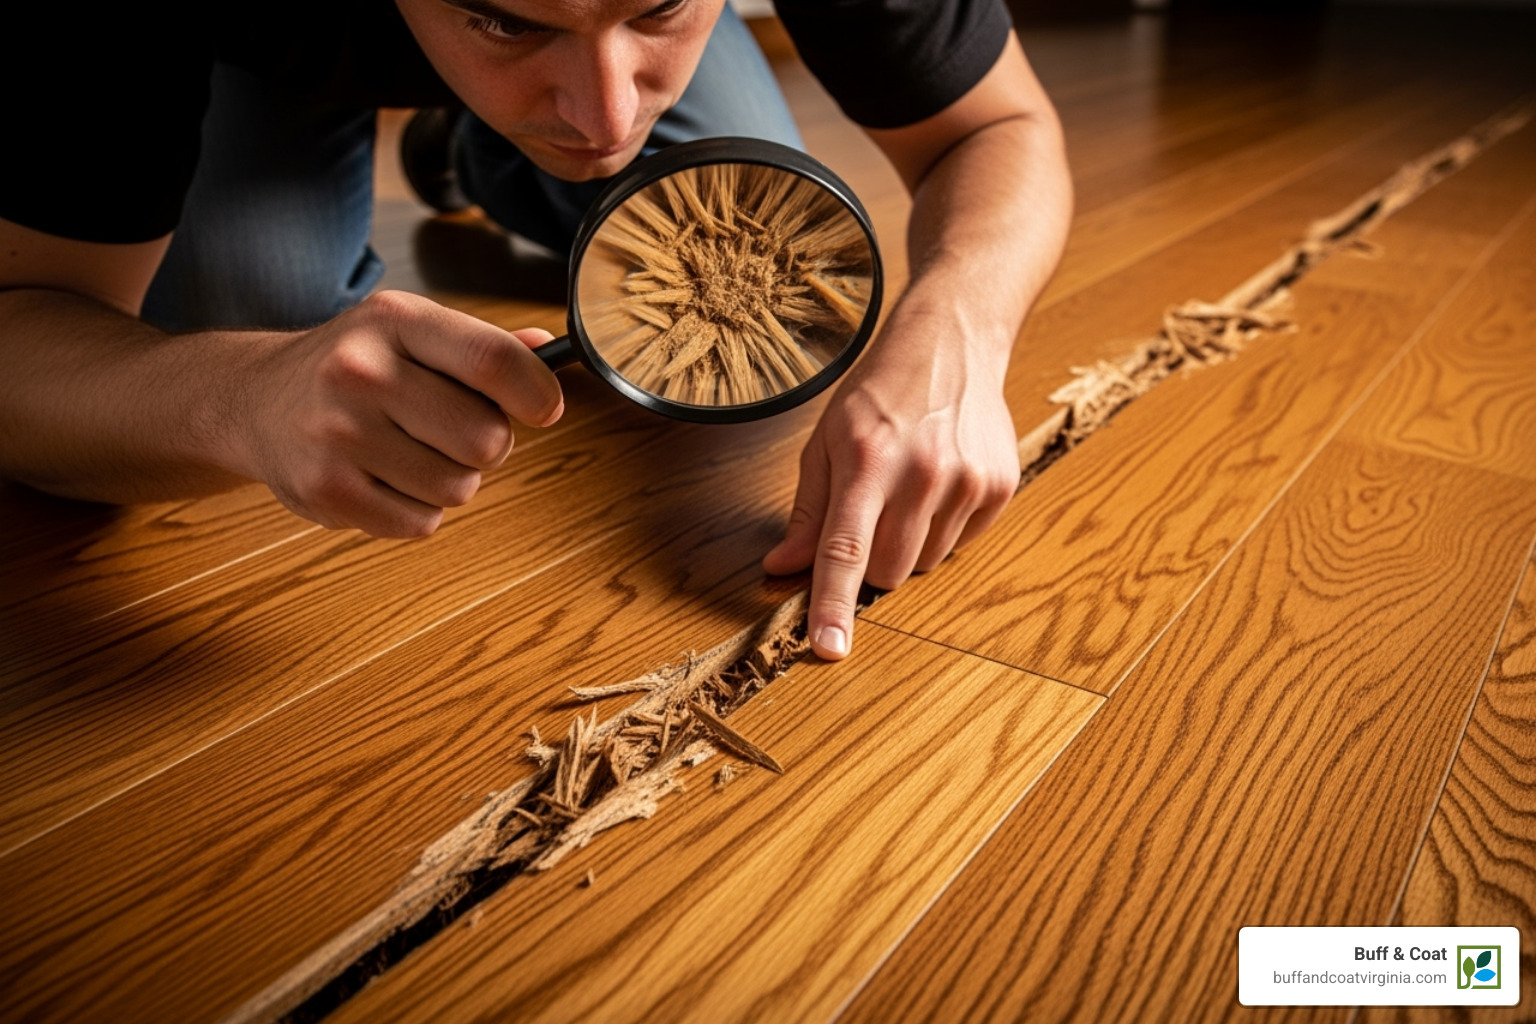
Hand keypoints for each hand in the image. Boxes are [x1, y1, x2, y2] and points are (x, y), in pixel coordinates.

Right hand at [231, 290, 562, 536]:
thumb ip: (481, 345)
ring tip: (410, 452)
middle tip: (452, 431)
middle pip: (486, 437)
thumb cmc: (354, 366)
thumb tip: (547, 348)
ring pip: (459, 487)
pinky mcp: (327, 491)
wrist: (254, 399)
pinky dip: (417, 509)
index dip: (536, 392)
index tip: (545, 408)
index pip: (492, 360)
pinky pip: (422, 521)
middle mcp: (360, 372)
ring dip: (451, 479)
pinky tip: (384, 477)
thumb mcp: (409, 331)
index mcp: (394, 320)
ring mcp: (338, 434)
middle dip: (487, 443)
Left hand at [762, 330, 1019, 659]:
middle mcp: (922, 473)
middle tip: (869, 514)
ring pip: (925, 564)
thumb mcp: (825, 442)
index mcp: (867, 461)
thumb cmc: (878, 395)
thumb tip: (781, 568)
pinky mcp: (999, 487)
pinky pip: (961, 545)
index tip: (829, 647)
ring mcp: (967, 481)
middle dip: (868, 562)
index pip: (845, 549)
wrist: (951, 344)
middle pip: (887, 572)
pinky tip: (939, 483)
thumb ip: (806, 511)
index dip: (834, 603)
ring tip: (906, 489)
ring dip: (908, 545)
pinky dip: (943, 529)